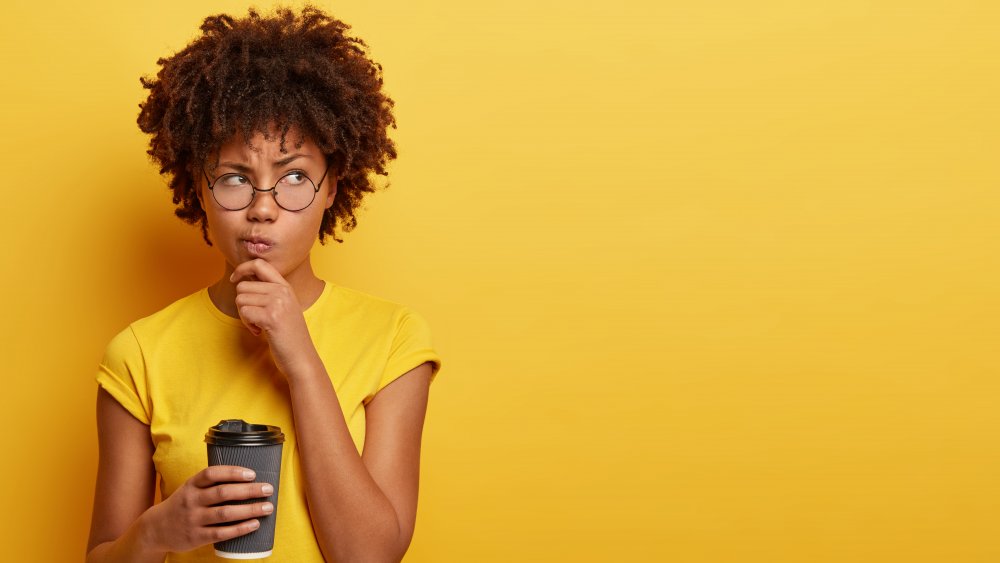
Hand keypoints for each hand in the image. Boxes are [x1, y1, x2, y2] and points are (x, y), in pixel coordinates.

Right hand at [142, 465, 272, 553]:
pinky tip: (254, 524)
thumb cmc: (182, 504)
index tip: (252, 473)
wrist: (156, 529)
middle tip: (268, 489)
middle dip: (248, 490)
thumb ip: (211, 483)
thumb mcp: (191, 488)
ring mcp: (194, 519)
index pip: (212, 474)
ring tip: (267, 507)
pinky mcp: (197, 537)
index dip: (233, 472)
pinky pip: (221, 533)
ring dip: (249, 510)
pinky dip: (240, 529)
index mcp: (191, 485)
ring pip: (225, 513)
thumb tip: (246, 478)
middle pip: (223, 493)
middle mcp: (192, 500)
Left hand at [229, 259, 317, 376]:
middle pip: (243, 286)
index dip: (242, 268)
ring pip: (241, 299)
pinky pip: (244, 312)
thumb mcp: (283, 307)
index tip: (234, 279)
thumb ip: (268, 292)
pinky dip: (247, 324)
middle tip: (254, 318)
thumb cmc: (289, 335)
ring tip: (258, 326)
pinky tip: (259, 332)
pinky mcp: (271, 317)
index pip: (259, 264)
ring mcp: (277, 303)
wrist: (302, 356)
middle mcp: (282, 291)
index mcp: (285, 286)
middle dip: (242, 304)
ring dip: (244, 316)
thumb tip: (242, 280)